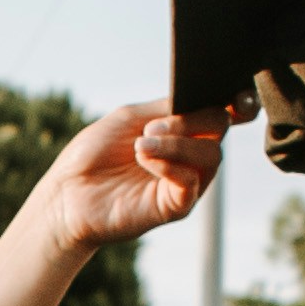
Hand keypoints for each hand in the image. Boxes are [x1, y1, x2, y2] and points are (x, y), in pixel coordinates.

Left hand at [33, 98, 245, 254]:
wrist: (67, 193)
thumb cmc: (94, 155)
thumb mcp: (131, 118)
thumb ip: (167, 108)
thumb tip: (203, 101)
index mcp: (181, 130)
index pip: (221, 113)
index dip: (237, 103)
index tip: (236, 98)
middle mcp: (189, 154)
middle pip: (219, 129)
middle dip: (191, 120)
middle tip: (152, 127)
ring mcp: (185, 182)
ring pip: (211, 155)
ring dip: (178, 142)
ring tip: (143, 143)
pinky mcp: (176, 207)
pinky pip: (191, 182)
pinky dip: (170, 165)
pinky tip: (144, 159)